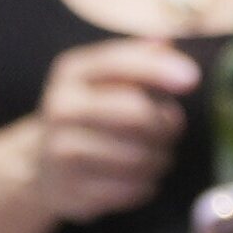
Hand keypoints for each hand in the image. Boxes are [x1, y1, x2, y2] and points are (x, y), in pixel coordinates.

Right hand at [17, 33, 194, 225]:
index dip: (158, 69)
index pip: (118, 64)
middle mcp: (62, 108)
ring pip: (140, 157)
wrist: (40, 162)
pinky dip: (146, 185)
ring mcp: (62, 151)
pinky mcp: (72, 190)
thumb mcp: (102, 78)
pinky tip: (138, 176)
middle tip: (172, 128)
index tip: (192, 79)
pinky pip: (132, 190)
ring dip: (160, 158)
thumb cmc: (88, 113)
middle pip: (137, 114)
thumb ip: (137, 58)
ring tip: (155, 154)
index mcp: (71, 72)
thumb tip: (167, 41)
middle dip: (166, 124)